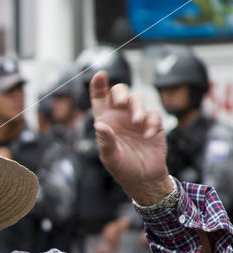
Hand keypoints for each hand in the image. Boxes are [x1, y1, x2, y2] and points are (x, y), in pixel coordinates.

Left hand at [90, 71, 173, 204]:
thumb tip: (99, 124)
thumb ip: (105, 141)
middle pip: (120, 92)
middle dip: (121, 93)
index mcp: (105, 121)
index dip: (98, 85)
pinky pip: (154, 114)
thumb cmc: (122, 167)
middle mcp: (120, 116)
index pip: (99, 99)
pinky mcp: (154, 124)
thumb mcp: (110, 157)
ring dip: (137, 108)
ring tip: (137, 123)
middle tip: (120, 104)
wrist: (144, 178)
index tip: (100, 74)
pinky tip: (148, 136)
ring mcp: (137, 119)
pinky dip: (151, 122)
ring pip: (137, 99)